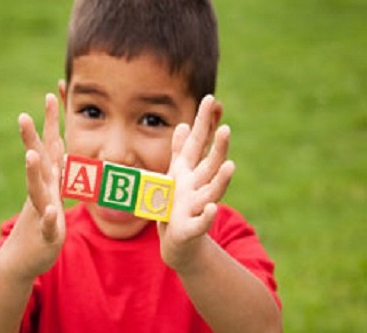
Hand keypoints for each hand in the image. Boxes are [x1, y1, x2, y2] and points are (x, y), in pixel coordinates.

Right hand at [3, 93, 65, 278]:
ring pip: (38, 191)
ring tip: (31, 155)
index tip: (51, 94)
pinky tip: (53, 210)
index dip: (50, 122)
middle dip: (30, 139)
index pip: (48, 146)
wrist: (24, 258)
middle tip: (22, 116)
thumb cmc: (41, 222)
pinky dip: (50, 218)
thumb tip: (61, 149)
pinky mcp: (47, 234)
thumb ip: (56, 171)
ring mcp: (41, 212)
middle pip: (37, 163)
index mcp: (46, 181)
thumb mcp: (51, 192)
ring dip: (34, 174)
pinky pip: (49, 225)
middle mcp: (42, 192)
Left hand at [158, 95, 234, 273]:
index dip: (206, 124)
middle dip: (218, 148)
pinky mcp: (191, 229)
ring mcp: (197, 208)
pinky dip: (206, 216)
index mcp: (190, 172)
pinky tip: (212, 208)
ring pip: (211, 192)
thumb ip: (180, 151)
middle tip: (226, 128)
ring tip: (230, 165)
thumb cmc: (176, 205)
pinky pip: (200, 223)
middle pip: (210, 165)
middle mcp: (198, 187)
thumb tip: (183, 124)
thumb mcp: (176, 175)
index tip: (212, 100)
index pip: (200, 144)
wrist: (177, 242)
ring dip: (220, 180)